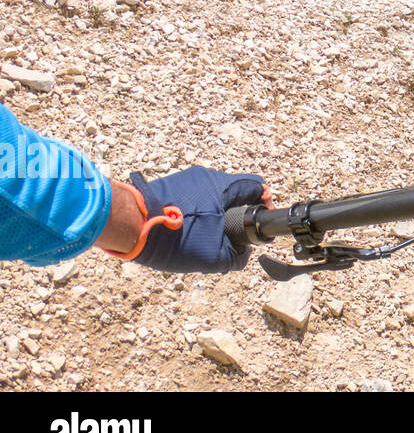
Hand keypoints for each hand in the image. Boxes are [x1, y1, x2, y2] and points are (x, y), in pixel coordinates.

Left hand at [125, 166, 269, 273]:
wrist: (130, 226)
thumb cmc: (175, 238)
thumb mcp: (212, 256)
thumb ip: (236, 256)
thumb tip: (243, 254)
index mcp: (224, 186)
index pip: (257, 186)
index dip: (263, 205)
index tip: (258, 221)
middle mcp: (207, 176)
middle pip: (234, 191)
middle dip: (235, 213)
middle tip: (229, 235)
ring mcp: (186, 178)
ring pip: (212, 195)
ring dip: (213, 213)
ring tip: (203, 237)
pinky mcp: (169, 184)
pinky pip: (192, 197)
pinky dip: (195, 212)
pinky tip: (185, 232)